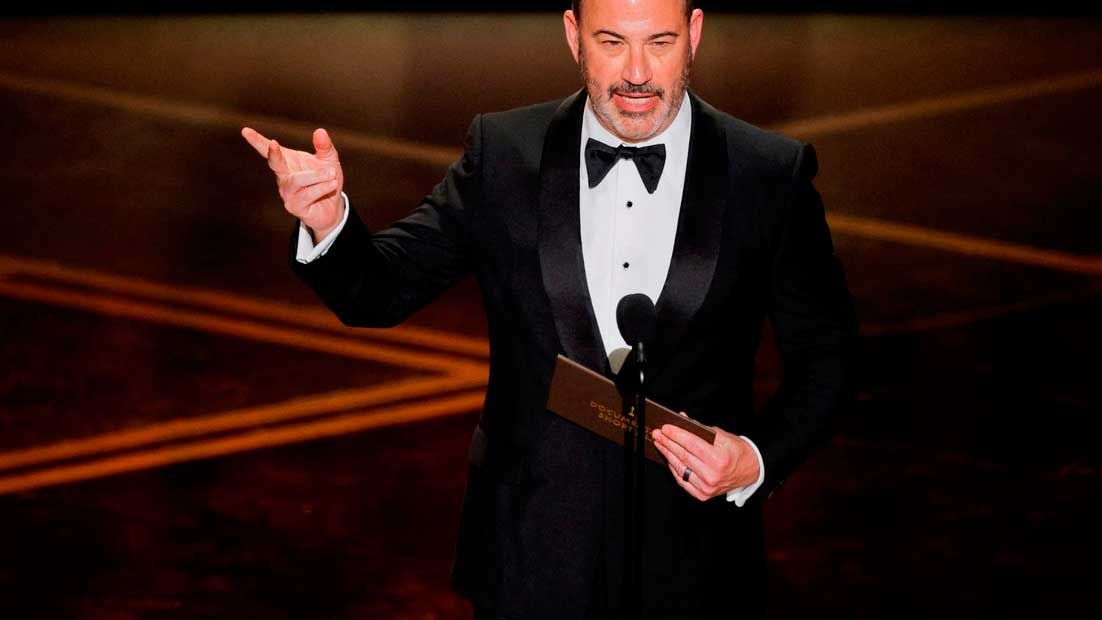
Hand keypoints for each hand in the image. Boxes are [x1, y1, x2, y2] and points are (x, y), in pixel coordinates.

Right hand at [241, 126, 344, 240]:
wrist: (333, 208)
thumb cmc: (327, 181)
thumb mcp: (329, 161)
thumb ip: (324, 147)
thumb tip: (320, 131)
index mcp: (288, 161)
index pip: (269, 150)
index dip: (257, 141)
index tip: (245, 131)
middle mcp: (284, 177)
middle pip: (274, 164)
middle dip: (273, 155)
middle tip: (273, 144)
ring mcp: (287, 193)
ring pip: (296, 181)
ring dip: (316, 176)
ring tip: (332, 173)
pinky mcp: (294, 206)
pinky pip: (306, 195)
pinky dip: (321, 188)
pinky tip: (332, 184)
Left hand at [651, 413, 760, 501]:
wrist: (751, 471)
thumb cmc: (737, 452)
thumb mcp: (723, 436)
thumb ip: (701, 429)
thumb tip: (682, 419)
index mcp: (719, 458)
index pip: (691, 444)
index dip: (676, 435)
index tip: (665, 428)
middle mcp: (712, 474)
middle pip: (683, 456)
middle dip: (668, 443)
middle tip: (658, 434)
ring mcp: (707, 487)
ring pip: (680, 468)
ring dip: (668, 455)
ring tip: (660, 444)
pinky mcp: (703, 495)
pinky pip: (683, 481)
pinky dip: (674, 469)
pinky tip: (669, 459)